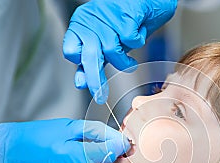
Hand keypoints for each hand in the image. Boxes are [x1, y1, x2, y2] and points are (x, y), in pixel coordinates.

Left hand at [63, 0, 177, 103]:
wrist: (148, 0)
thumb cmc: (127, 22)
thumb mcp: (106, 43)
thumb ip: (93, 61)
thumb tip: (81, 82)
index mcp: (82, 25)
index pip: (70, 50)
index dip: (80, 65)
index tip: (84, 81)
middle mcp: (91, 19)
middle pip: (89, 56)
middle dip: (95, 79)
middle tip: (100, 95)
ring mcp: (107, 15)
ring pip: (113, 51)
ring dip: (125, 60)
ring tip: (130, 56)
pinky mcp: (125, 13)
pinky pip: (130, 40)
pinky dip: (138, 41)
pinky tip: (138, 33)